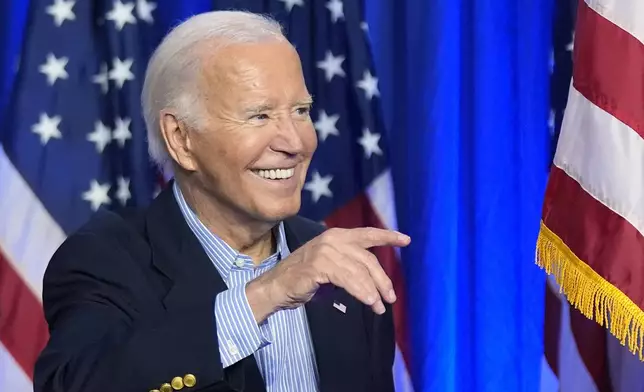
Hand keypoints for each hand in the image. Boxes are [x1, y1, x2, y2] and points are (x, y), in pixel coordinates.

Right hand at [245, 227, 410, 322]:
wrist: (275, 287)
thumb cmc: (303, 280)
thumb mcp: (330, 268)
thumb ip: (350, 268)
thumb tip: (375, 284)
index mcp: (336, 236)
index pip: (366, 234)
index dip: (387, 236)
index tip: (406, 240)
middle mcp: (332, 239)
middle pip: (368, 259)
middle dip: (382, 280)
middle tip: (391, 298)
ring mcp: (325, 251)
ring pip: (360, 271)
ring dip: (373, 291)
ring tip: (380, 307)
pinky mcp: (320, 265)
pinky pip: (349, 279)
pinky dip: (362, 292)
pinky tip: (369, 302)